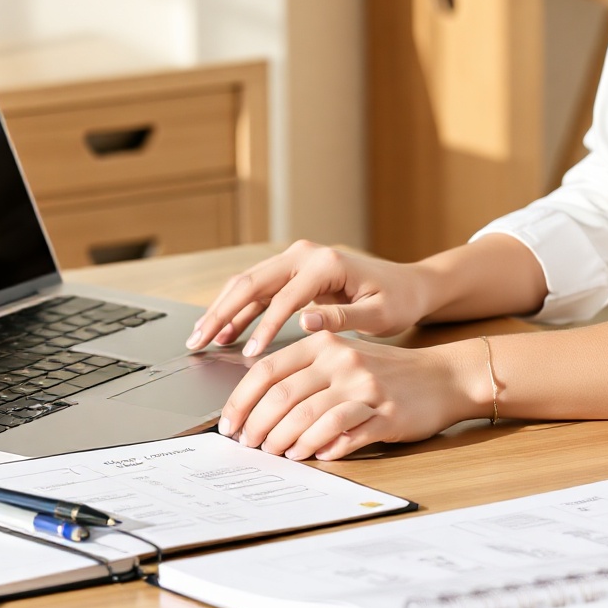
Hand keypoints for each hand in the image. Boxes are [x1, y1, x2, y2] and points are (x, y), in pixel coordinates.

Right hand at [185, 241, 433, 357]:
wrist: (407, 285)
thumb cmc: (397, 301)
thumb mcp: (378, 315)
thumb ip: (342, 318)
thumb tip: (306, 323)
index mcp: (325, 263)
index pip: (286, 296)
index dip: (265, 326)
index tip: (248, 354)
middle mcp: (304, 254)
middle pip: (253, 281)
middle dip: (223, 312)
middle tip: (199, 340)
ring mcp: (295, 260)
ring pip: (248, 283)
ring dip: (223, 310)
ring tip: (201, 339)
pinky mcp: (293, 272)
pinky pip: (258, 290)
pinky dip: (239, 310)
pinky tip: (224, 332)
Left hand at [217, 332, 483, 459]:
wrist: (442, 377)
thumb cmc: (385, 372)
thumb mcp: (343, 358)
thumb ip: (305, 373)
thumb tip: (256, 409)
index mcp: (323, 342)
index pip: (268, 369)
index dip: (242, 400)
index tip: (229, 424)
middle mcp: (341, 359)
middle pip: (283, 395)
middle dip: (258, 425)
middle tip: (248, 445)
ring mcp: (364, 386)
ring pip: (308, 416)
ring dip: (285, 440)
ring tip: (275, 453)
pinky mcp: (384, 413)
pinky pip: (343, 432)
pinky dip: (322, 446)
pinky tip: (312, 456)